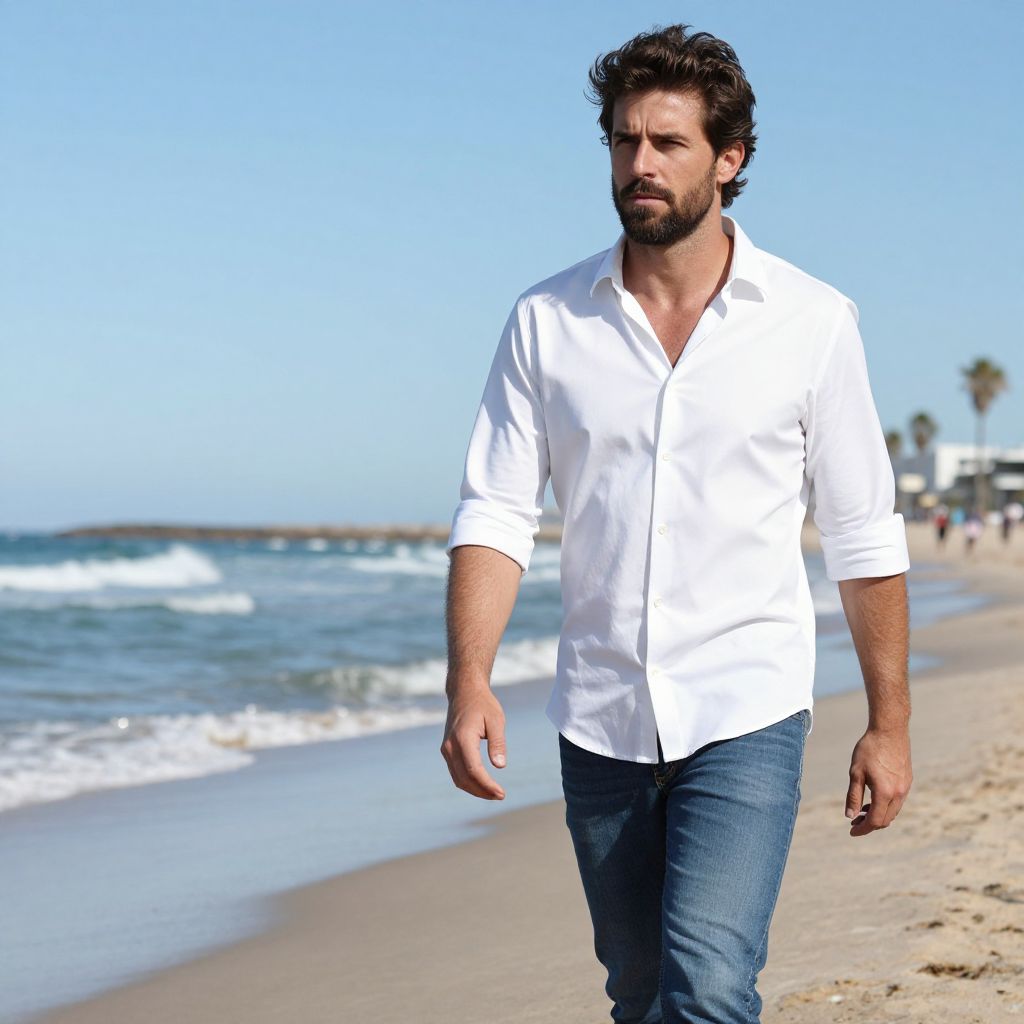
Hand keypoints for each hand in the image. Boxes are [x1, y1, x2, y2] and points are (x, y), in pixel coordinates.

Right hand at [440, 685, 507, 799]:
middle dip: (482, 791)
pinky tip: (482, 784)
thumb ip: (498, 743)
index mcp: (463, 738)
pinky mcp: (447, 750)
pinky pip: (456, 773)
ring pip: (458, 779)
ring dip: (475, 790)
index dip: (487, 785)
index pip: (473, 770)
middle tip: (500, 796)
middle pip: (464, 778)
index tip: (501, 793)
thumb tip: (500, 766)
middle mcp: (450, 746)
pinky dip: (468, 782)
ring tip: (493, 793)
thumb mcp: (496, 720)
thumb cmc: (483, 704)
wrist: (464, 692)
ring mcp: (446, 749)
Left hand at [845, 725, 911, 836]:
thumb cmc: (869, 749)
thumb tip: (850, 816)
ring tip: (862, 810)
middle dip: (870, 824)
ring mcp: (905, 787)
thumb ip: (853, 796)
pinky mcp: (908, 780)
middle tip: (854, 821)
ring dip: (878, 815)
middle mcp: (899, 793)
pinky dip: (886, 805)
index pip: (875, 820)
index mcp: (885, 793)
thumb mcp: (856, 772)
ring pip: (893, 811)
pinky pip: (897, 801)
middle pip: (885, 819)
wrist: (889, 730)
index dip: (863, 829)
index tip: (852, 832)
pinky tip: (874, 799)